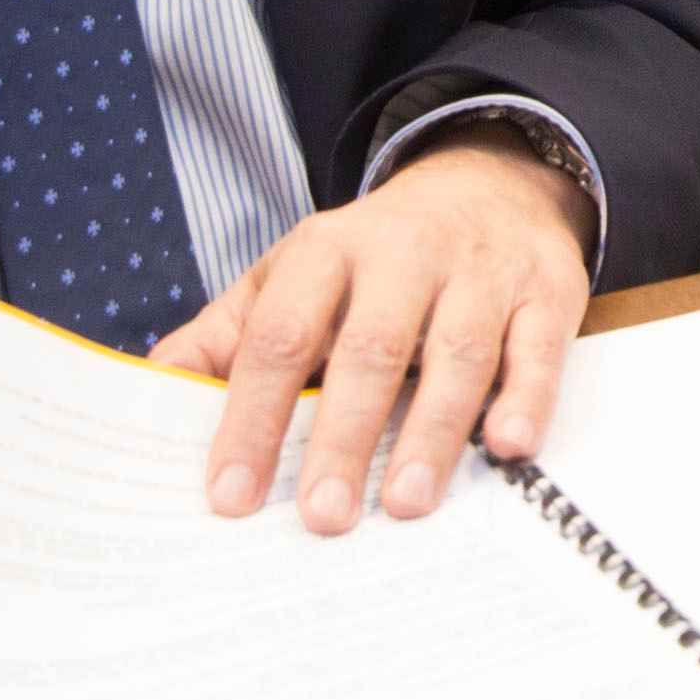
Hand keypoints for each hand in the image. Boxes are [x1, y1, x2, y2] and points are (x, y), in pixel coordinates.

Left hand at [159, 132, 593, 531]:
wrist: (490, 183)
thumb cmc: (374, 259)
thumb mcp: (291, 277)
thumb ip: (226, 337)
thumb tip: (150, 390)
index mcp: (327, 252)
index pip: (279, 336)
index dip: (251, 416)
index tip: (231, 495)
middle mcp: (405, 254)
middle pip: (371, 346)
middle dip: (343, 435)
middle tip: (323, 516)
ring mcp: (481, 271)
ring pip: (458, 351)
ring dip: (432, 430)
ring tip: (405, 503)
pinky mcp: (548, 288)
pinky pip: (541, 345)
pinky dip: (528, 395)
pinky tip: (509, 444)